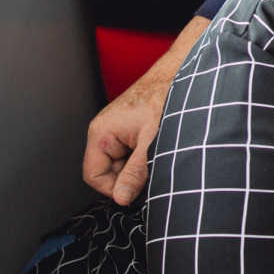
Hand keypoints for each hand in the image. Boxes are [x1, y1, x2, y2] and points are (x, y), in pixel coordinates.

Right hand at [81, 17, 209, 205]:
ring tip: (158, 153)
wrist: (179, 75)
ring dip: (139, 166)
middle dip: (129, 176)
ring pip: (121, 163)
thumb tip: (121, 198)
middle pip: (107, 171)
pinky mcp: (127, 129)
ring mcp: (115, 130)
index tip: (135, 190)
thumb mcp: (152, 143)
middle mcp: (103, 131)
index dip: (114, 188)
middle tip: (152, 168)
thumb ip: (136, 172)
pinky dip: (144, 156)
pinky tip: (159, 148)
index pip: (93, 176)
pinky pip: (130, 153)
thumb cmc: (165, 99)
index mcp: (101, 133)